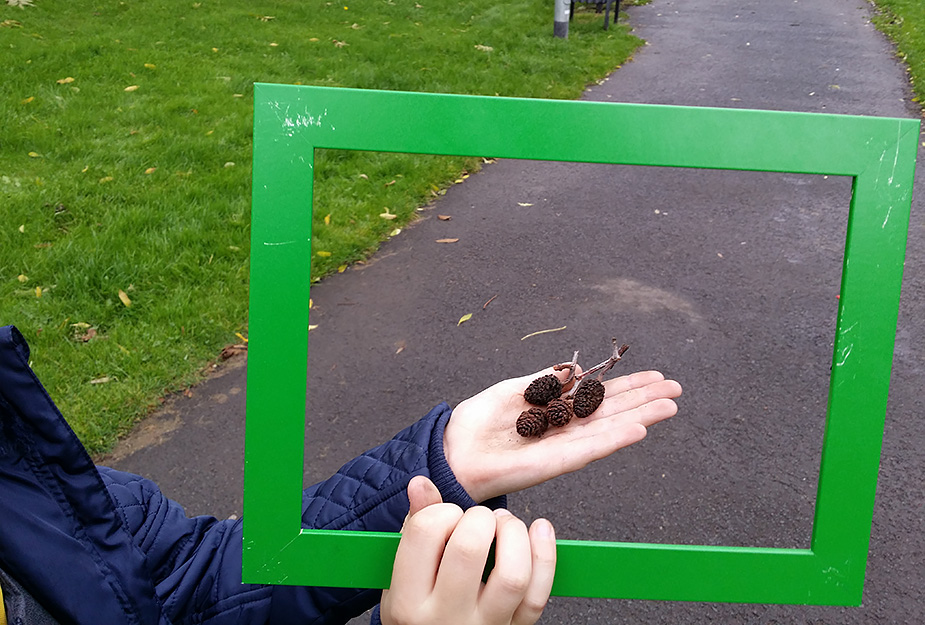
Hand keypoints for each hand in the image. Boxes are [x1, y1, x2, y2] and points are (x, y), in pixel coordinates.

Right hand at [381, 476, 556, 624]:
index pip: (426, 532)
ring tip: (504, 526)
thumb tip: (422, 484)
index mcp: (409, 601)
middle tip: (477, 521)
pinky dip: (546, 555)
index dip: (441, 511)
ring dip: (514, 534)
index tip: (446, 517)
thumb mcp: (401, 579)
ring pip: (512, 575)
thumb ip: (414, 529)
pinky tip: (539, 530)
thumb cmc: (418, 614)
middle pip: (470, 548)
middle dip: (479, 518)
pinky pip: (539, 594)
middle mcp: (446, 617)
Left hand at [445, 368, 681, 501]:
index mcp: (557, 414)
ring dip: (640, 418)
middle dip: (644, 400)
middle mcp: (565, 432)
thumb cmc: (477, 424)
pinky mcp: (552, 465)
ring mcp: (561, 449)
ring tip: (669, 406)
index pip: (600, 399)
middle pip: (613, 413)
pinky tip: (638, 429)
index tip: (655, 376)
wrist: (451, 452)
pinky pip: (587, 450)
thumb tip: (575, 368)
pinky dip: (613, 440)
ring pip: (609, 431)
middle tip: (676, 388)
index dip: (627, 388)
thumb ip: (545, 381)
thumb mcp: (514, 390)